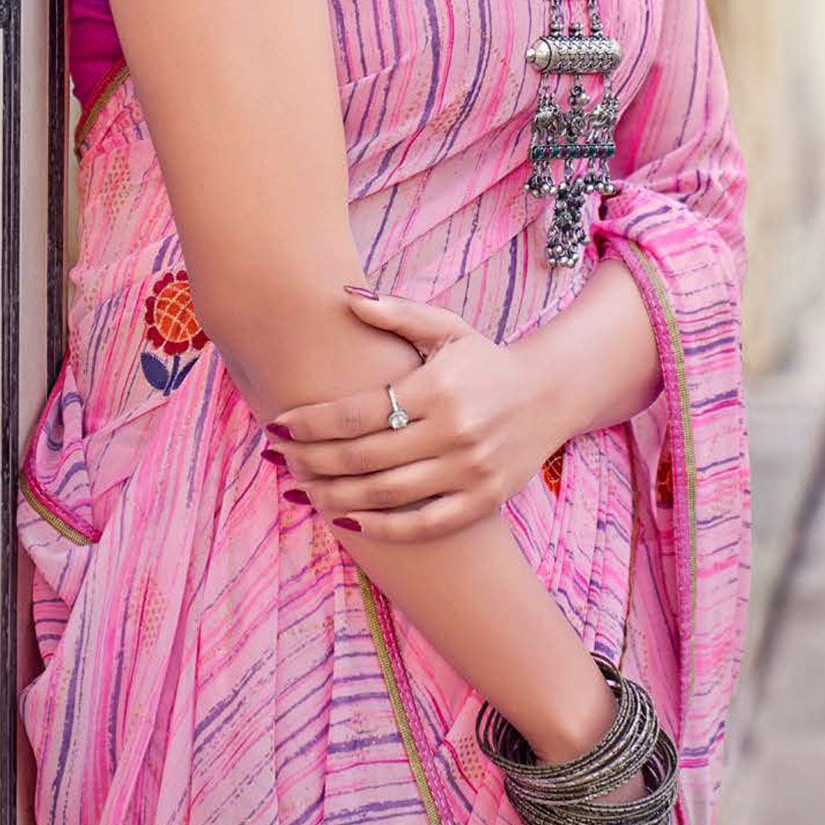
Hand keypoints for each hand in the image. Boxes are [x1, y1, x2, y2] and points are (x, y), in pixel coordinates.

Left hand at [262, 290, 568, 540]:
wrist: (547, 396)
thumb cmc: (483, 361)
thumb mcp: (447, 327)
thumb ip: (397, 313)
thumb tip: (347, 297)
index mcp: (438, 387)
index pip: (358, 413)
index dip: (311, 423)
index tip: (277, 425)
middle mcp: (455, 432)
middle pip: (364, 457)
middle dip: (311, 461)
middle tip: (277, 460)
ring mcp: (470, 471)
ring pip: (386, 495)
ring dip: (333, 496)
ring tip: (298, 490)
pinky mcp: (482, 501)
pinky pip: (422, 525)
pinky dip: (380, 528)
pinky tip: (344, 519)